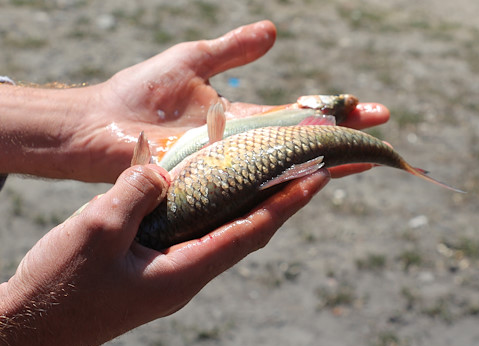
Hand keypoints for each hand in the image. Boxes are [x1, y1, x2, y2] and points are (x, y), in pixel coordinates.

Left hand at [0, 21, 388, 182]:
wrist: (97, 123)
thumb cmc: (138, 93)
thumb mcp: (192, 61)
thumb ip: (232, 51)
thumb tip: (274, 32)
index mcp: (243, 118)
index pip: (299, 115)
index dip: (334, 113)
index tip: (370, 110)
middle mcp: (241, 146)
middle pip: (300, 145)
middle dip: (341, 141)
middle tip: (381, 141)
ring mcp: (225, 165)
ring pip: (280, 165)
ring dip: (320, 164)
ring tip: (360, 160)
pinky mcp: (205, 179)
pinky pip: (246, 180)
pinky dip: (276, 180)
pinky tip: (305, 180)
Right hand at [0, 164, 328, 345]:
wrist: (28, 328)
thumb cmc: (59, 286)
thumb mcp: (97, 230)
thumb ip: (137, 193)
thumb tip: (166, 172)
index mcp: (183, 272)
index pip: (250, 232)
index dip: (285, 203)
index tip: (317, 178)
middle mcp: (185, 276)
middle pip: (243, 232)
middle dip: (274, 200)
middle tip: (300, 168)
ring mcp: (169, 276)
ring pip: (217, 233)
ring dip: (240, 203)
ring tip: (260, 171)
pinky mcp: (151, 272)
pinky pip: (188, 234)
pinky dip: (202, 208)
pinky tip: (197, 188)